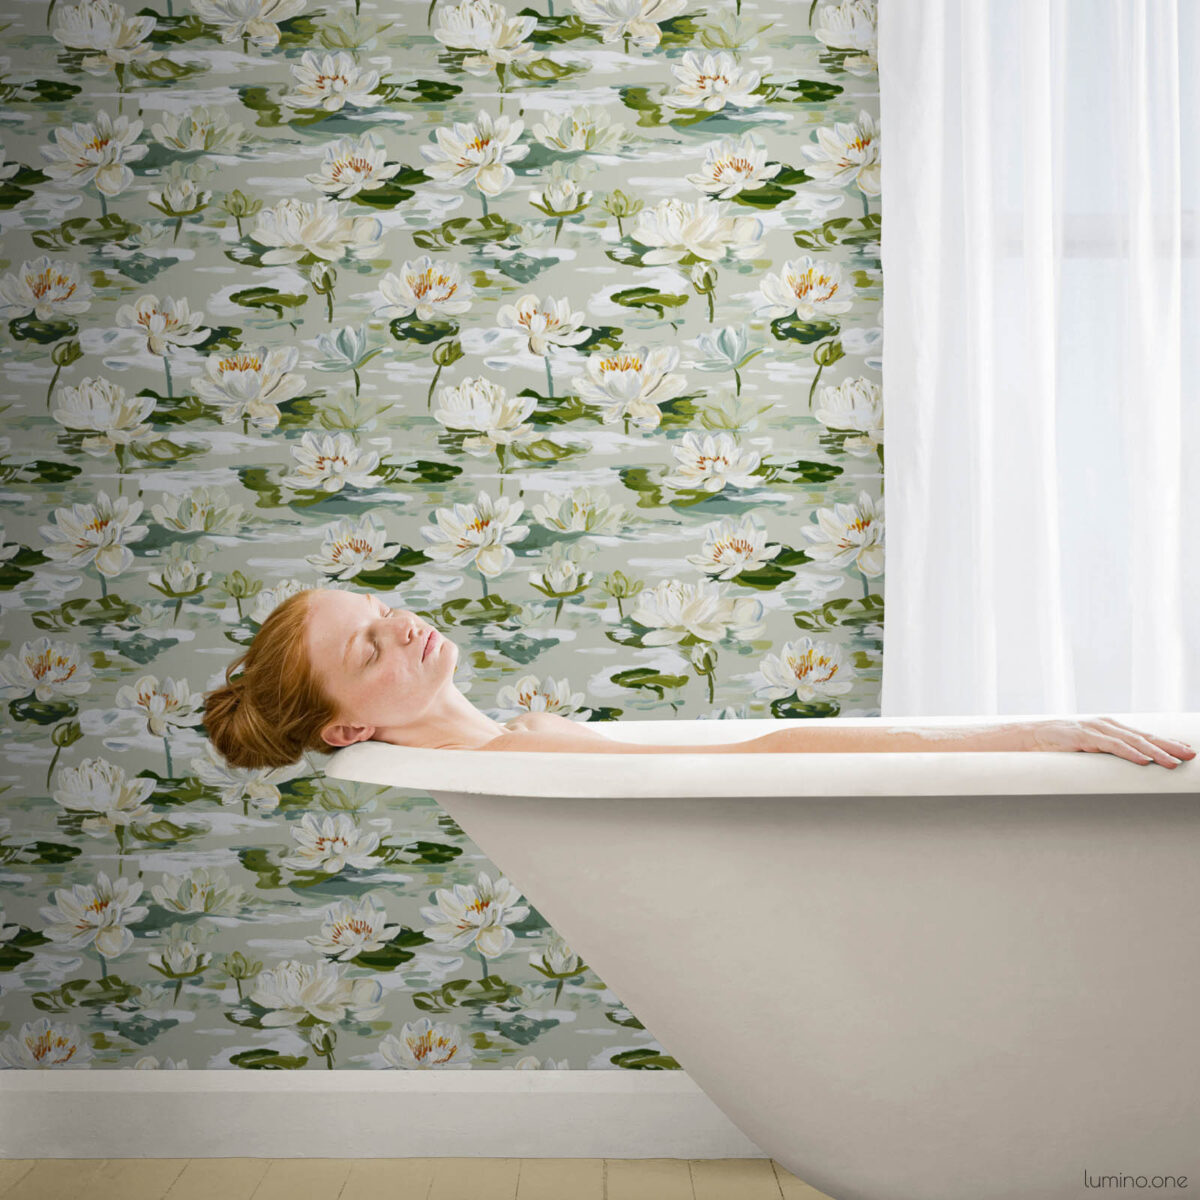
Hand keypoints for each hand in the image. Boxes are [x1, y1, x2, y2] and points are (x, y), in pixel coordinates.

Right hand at [1026, 716, 1195, 767]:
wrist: (1028, 737)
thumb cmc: (1058, 746)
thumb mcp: (1088, 749)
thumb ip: (1107, 754)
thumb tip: (1128, 768)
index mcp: (1109, 728)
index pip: (1143, 736)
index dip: (1165, 743)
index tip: (1185, 750)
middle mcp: (1106, 725)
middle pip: (1143, 736)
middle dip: (1169, 746)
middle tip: (1190, 754)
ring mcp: (1095, 729)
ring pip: (1131, 741)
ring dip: (1155, 751)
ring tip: (1172, 761)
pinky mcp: (1083, 736)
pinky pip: (1111, 745)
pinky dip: (1129, 752)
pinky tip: (1143, 759)